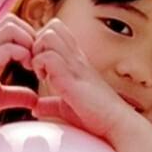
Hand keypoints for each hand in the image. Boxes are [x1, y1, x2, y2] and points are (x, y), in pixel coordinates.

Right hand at [0, 8, 39, 151]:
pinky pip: (5, 49)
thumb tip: (36, 98)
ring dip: (27, 41)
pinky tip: (25, 69)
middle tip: (36, 56)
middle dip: (30, 34)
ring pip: (10, 28)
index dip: (28, 36)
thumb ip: (17, 94)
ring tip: (31, 61)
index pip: (11, 26)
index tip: (36, 58)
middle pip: (11, 20)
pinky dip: (21, 54)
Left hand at [25, 21, 151, 151]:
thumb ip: (50, 105)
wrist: (116, 124)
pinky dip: (40, 64)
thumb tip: (35, 108)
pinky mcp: (73, 77)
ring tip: (40, 71)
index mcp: (75, 61)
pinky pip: (49, 57)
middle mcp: (76, 58)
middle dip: (36, 42)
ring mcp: (75, 65)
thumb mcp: (66, 108)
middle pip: (52, 27)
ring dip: (38, 51)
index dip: (40, 42)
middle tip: (34, 65)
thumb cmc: (95, 116)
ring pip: (49, 36)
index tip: (36, 63)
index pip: (56, 31)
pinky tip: (44, 79)